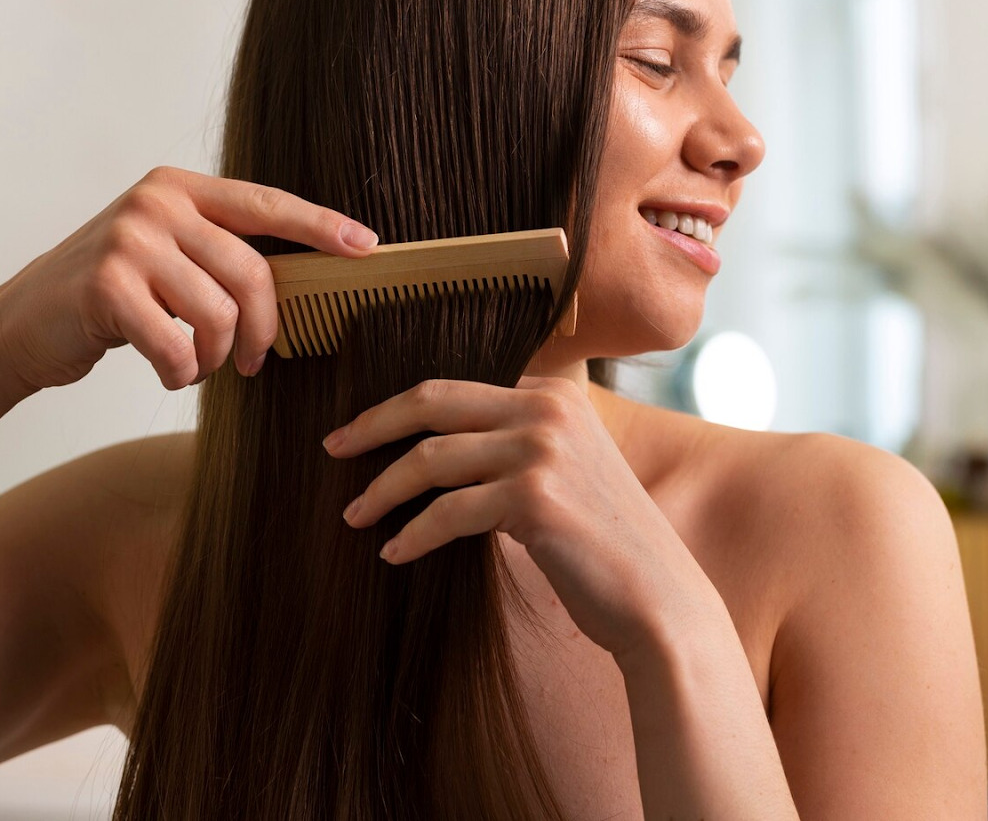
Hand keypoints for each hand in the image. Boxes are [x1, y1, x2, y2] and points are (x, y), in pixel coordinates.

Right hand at [0, 166, 378, 396]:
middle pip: (251, 272)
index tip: (367, 246)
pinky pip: (178, 346)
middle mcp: (156, 203)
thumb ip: (219, 251)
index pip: (266, 203)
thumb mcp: (165, 253)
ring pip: (218, 314)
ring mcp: (128, 240)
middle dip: (264, 330)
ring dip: (217, 358)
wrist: (23, 324)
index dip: (320, 225)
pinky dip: (182, 373)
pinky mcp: (105, 286)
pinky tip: (167, 371)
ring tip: (198, 365)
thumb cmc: (108, 295)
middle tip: (253, 363)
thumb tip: (305, 277)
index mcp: (179, 187)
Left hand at [325, 374, 718, 662]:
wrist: (656, 599)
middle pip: (431, 402)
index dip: (397, 408)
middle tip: (331, 449)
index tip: (360, 430)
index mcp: (552, 394)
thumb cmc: (602, 543)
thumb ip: (516, 443)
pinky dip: (412, 534)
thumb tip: (437, 444)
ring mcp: (541, 451)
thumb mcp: (566, 469)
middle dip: (372, 425)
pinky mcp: (533, 499)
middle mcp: (546, 410)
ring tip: (355, 515)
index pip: (453, 389)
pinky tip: (394, 552)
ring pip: (430, 460)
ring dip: (382, 490)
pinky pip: (447, 512)